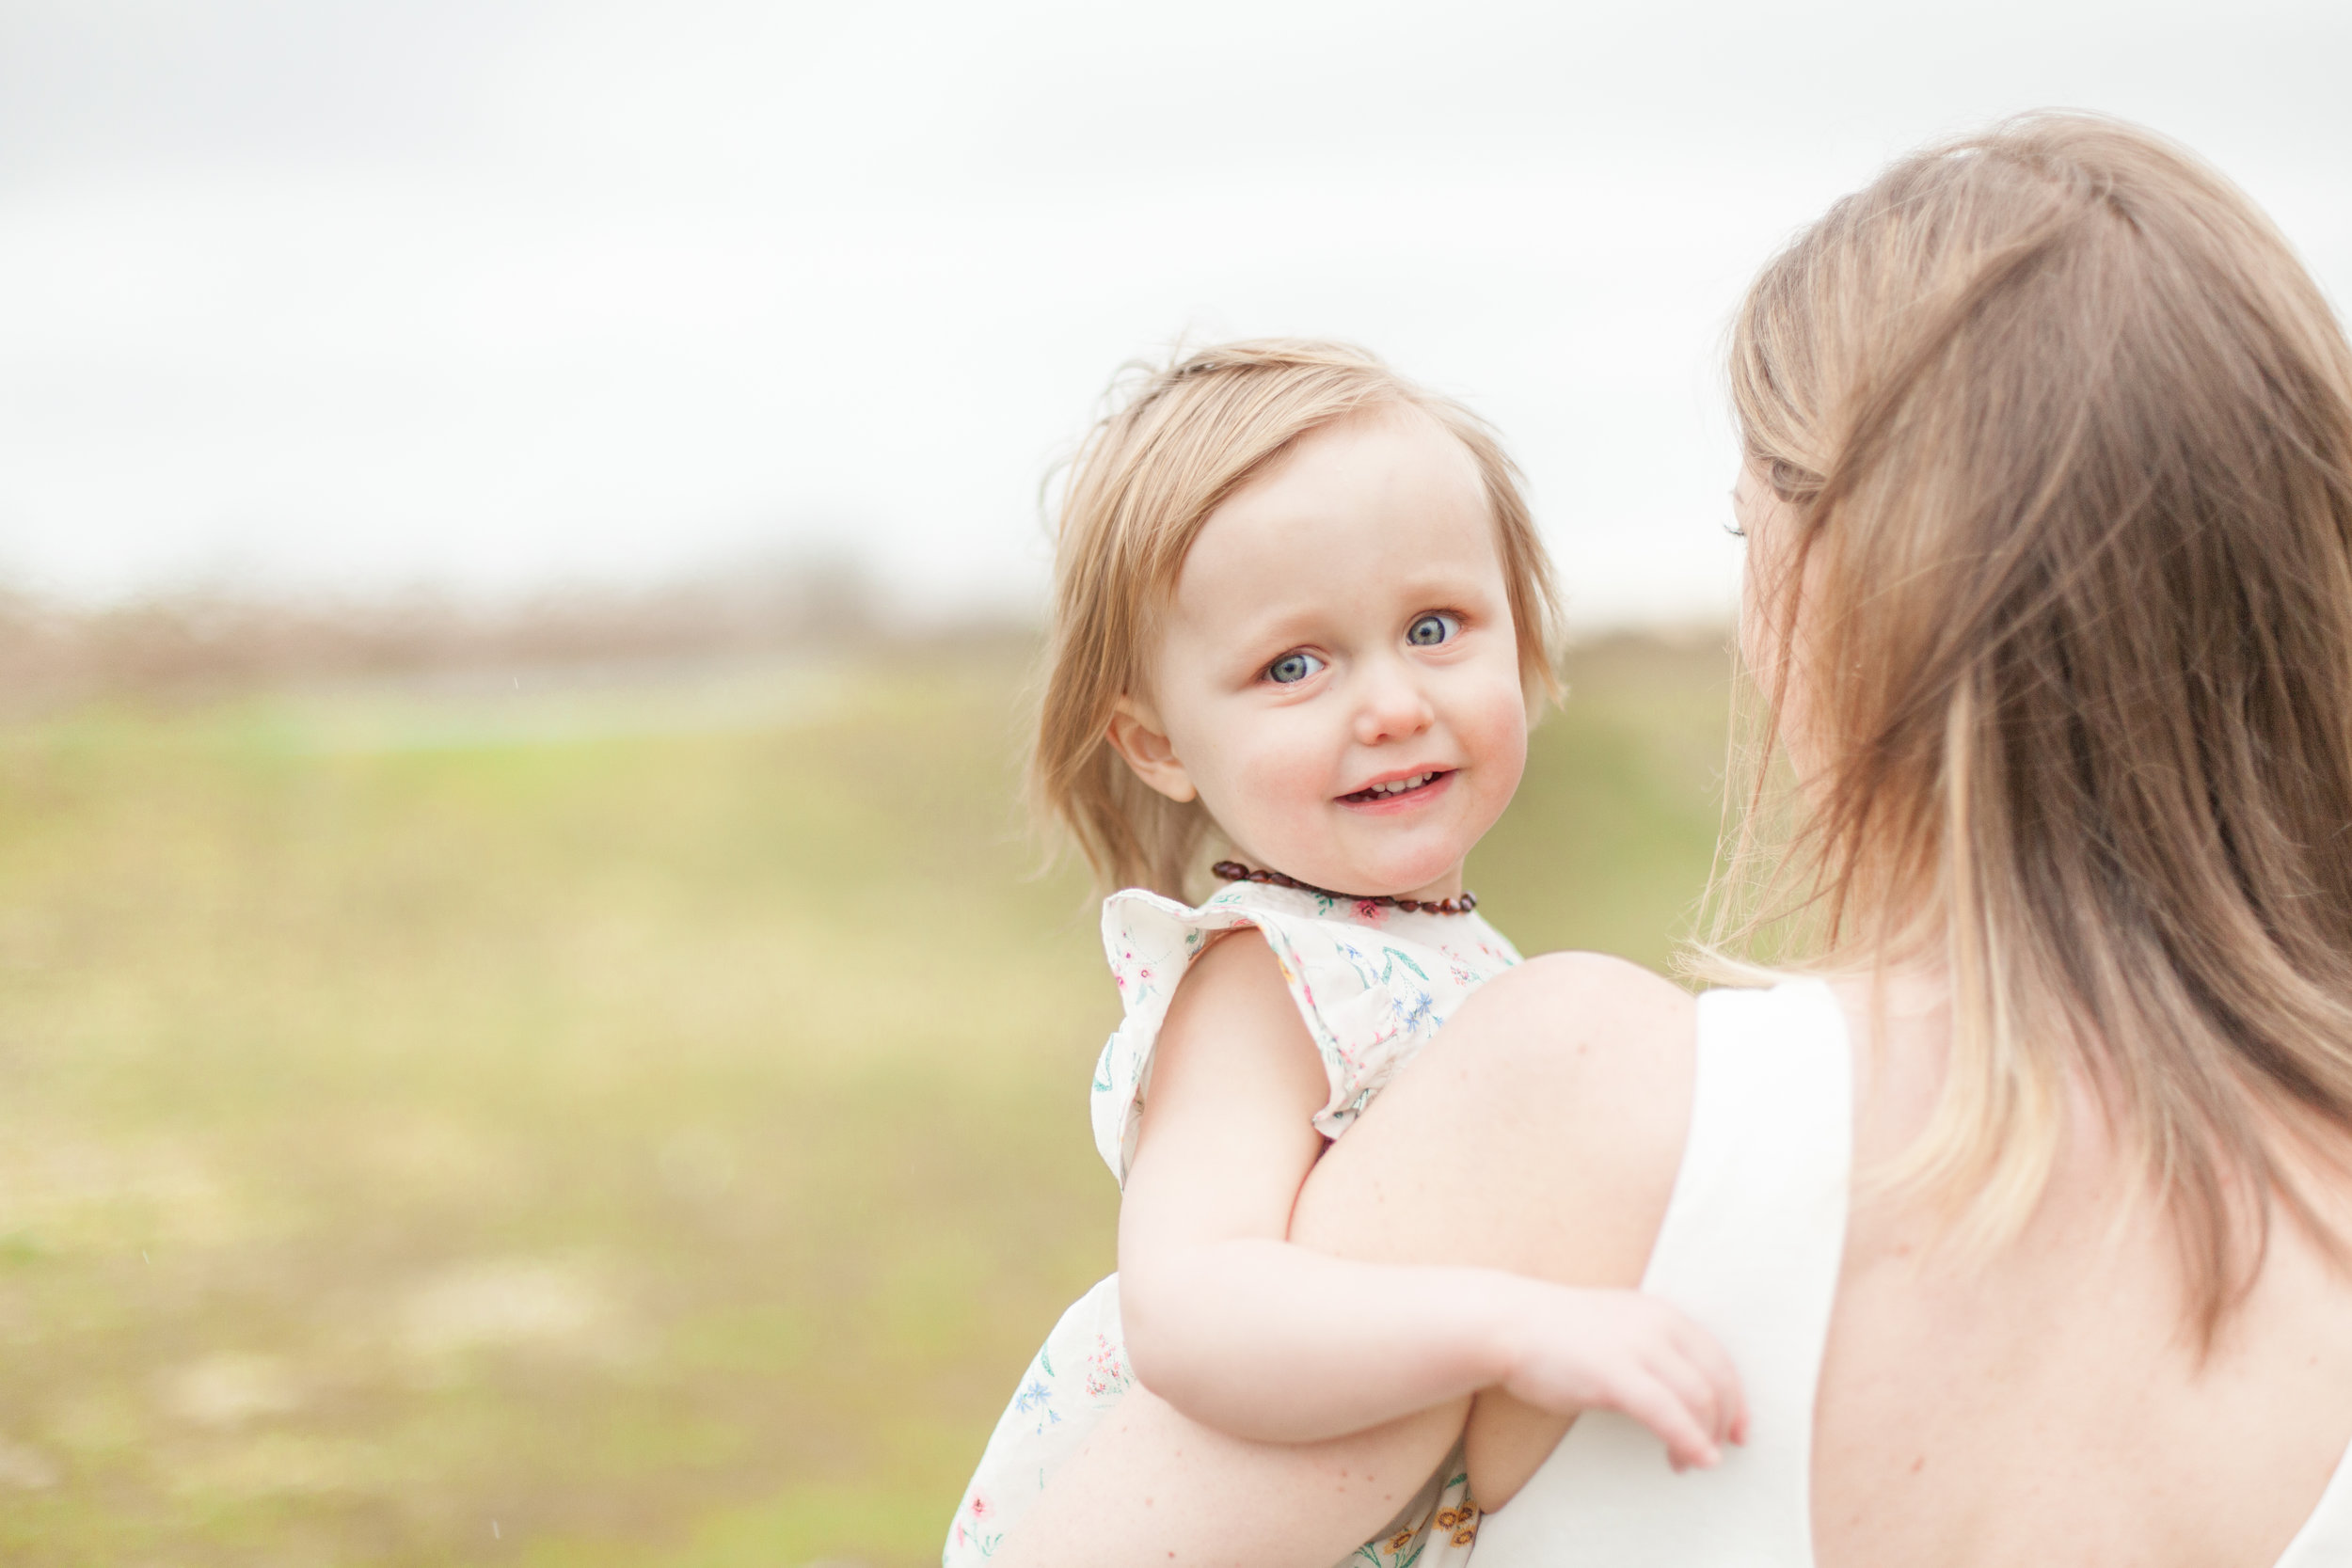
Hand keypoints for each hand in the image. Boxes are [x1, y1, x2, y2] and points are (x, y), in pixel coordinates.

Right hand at [1493, 1283, 1747, 1469]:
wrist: (1509, 1323)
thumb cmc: (1557, 1333)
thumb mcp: (1619, 1328)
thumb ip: (1653, 1351)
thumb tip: (1679, 1393)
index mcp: (1662, 1314)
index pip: (1719, 1359)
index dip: (1736, 1400)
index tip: (1737, 1430)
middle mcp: (1658, 1326)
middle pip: (1717, 1381)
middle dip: (1723, 1423)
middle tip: (1716, 1452)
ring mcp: (1637, 1348)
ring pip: (1698, 1400)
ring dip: (1703, 1439)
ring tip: (1688, 1462)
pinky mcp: (1615, 1374)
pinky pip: (1667, 1413)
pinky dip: (1688, 1440)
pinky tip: (1692, 1459)